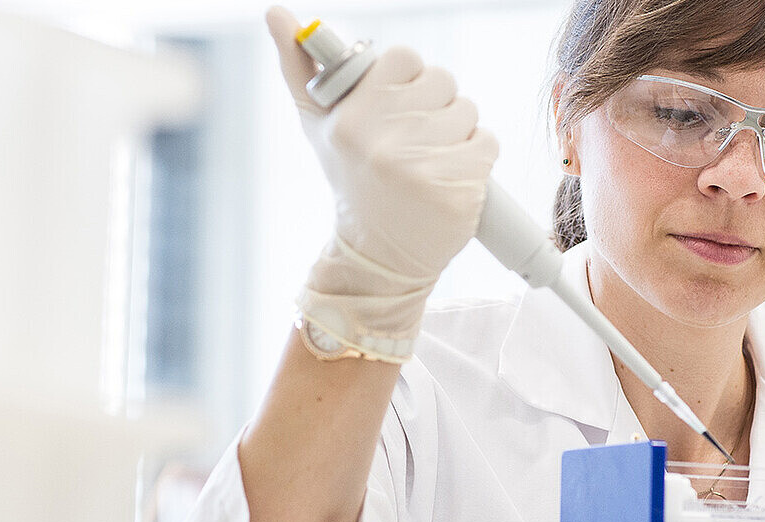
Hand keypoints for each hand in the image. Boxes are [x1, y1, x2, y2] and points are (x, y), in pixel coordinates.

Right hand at [265, 7, 497, 360]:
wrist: (378, 255)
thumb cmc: (351, 181)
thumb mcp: (320, 128)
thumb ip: (300, 68)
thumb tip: (277, 13)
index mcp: (352, 119)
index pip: (405, 57)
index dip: (408, 79)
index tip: (398, 105)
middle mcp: (384, 141)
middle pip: (443, 81)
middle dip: (434, 107)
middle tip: (413, 140)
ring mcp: (422, 167)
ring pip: (468, 111)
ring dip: (457, 132)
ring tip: (430, 162)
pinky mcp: (458, 189)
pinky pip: (487, 143)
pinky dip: (477, 157)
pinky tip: (450, 177)